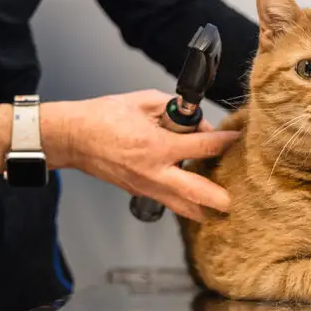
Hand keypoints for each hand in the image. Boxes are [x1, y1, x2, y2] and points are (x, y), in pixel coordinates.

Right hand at [54, 90, 238, 220]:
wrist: (74, 138)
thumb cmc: (103, 117)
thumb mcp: (144, 101)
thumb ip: (174, 110)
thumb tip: (194, 121)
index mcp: (158, 146)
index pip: (203, 147)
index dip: (225, 141)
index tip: (236, 138)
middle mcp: (155, 171)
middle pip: (197, 192)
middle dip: (219, 199)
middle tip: (235, 200)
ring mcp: (146, 186)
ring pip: (182, 207)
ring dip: (203, 209)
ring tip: (220, 208)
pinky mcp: (139, 191)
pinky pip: (168, 201)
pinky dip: (183, 201)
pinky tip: (193, 197)